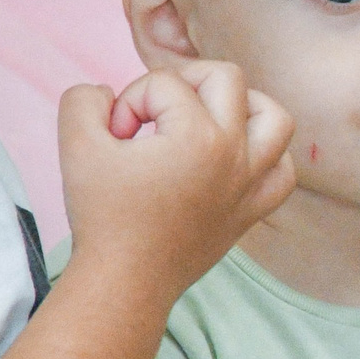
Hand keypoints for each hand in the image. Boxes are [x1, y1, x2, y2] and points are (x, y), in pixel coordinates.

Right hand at [58, 61, 294, 303]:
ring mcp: (250, 182)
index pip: (164, 83)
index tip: (114, 138)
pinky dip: (267, 156)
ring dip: (241, 105)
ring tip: (204, 118)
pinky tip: (233, 158)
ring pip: (275, 118)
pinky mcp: (253, 209)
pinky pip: (283, 170)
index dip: (129, 102)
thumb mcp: (76, 147)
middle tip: (155, 110)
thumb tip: (106, 90)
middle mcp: (235, 153)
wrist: (125, 281)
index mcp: (198, 135)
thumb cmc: (103, 216)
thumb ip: (83, 101)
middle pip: (226, 77)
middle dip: (184, 80)